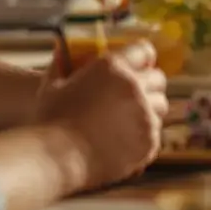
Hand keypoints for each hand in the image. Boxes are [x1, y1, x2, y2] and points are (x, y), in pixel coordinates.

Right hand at [35, 42, 168, 188]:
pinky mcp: (149, 141)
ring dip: (147, 110)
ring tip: (127, 121)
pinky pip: (155, 134)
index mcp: (112, 66)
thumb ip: (61, 65)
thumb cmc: (51, 121)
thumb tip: (61, 52)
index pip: (143, 51)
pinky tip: (125, 141)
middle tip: (134, 95)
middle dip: (149, 84)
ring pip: (159, 107)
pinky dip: (144, 136)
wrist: (57, 158)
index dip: (142, 58)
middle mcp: (134, 86)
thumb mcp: (51, 85)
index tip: (139, 65)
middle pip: (158, 79)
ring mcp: (144, 115)